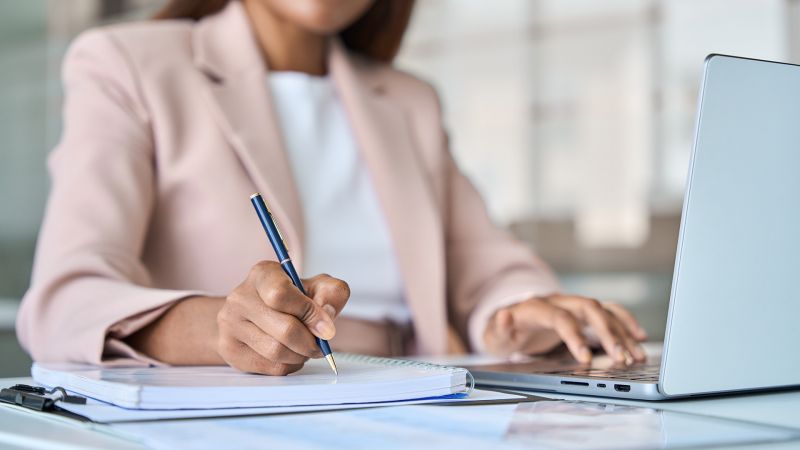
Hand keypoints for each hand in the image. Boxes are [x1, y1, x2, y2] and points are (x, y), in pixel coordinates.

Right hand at [217, 261, 349, 374]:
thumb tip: (327, 319)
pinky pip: (269, 367)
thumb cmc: (292, 299)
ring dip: (301, 356)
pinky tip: (290, 355)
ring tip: (305, 348)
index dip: (309, 313)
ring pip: (277, 352)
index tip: (327, 327)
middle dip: (310, 342)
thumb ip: (331, 294)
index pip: (280, 294)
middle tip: (320, 345)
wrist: (256, 314)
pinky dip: (289, 365)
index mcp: (262, 274)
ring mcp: (230, 324)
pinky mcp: (229, 349)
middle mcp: (240, 297)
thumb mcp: (317, 287)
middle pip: (284, 329)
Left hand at [483, 294, 647, 364]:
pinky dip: (625, 321)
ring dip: (621, 331)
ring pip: (603, 310)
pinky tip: (638, 337)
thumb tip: (504, 316)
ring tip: (635, 355)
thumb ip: (499, 327)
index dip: (573, 335)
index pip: (559, 317)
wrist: (510, 321)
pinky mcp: (582, 311)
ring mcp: (572, 304)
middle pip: (588, 308)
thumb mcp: (495, 334)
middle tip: (620, 357)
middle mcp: (559, 301)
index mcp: (536, 307)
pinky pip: (608, 311)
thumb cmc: (504, 331)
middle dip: (607, 331)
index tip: (585, 358)